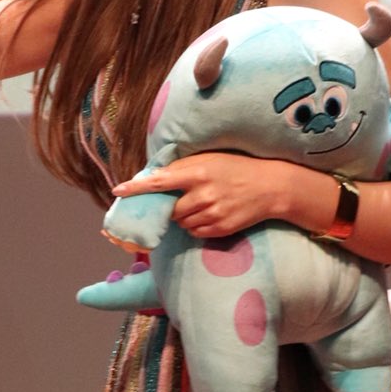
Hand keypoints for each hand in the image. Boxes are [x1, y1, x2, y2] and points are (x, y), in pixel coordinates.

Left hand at [113, 152, 303, 237]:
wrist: (271, 187)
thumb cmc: (237, 168)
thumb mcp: (210, 159)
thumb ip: (183, 167)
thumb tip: (153, 177)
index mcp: (198, 172)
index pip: (160, 181)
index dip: (137, 187)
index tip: (119, 191)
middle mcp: (203, 195)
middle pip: (170, 210)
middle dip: (170, 207)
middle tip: (183, 198)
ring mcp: (213, 214)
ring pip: (182, 224)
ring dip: (184, 217)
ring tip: (202, 204)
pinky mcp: (221, 229)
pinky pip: (196, 232)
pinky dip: (197, 226)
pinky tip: (211, 214)